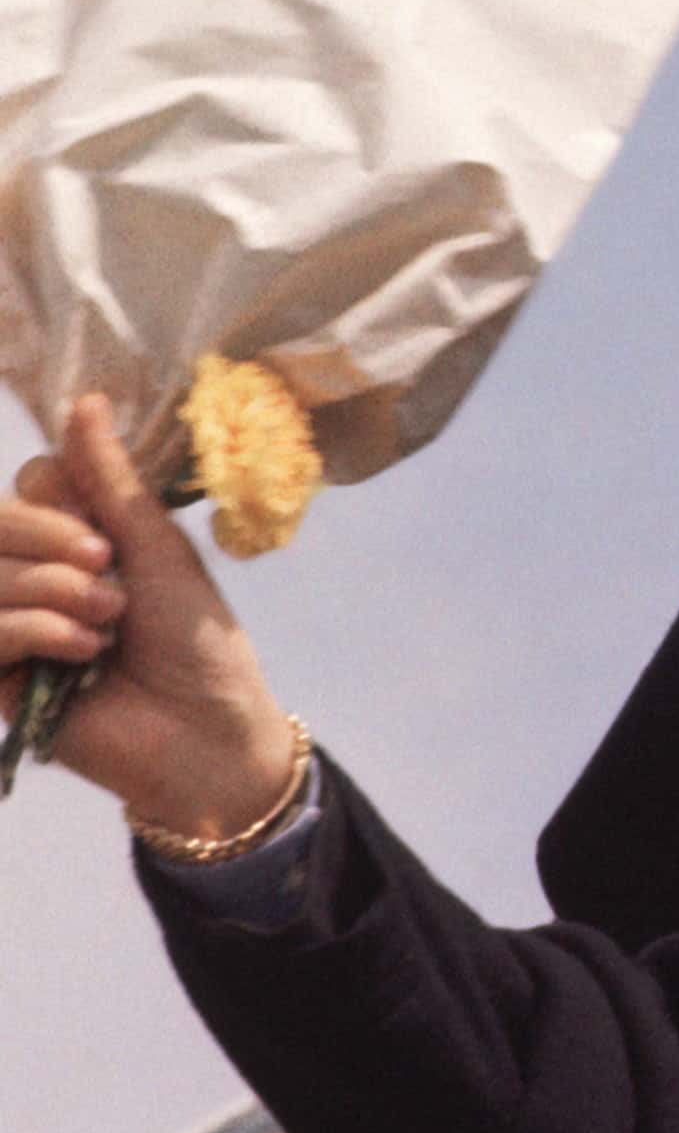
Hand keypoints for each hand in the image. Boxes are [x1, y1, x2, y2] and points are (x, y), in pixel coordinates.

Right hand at [1, 396, 302, 847]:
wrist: (206, 732)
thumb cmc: (197, 641)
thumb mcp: (158, 550)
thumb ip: (110, 481)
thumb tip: (87, 399)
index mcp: (78, 539)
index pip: (33, 482)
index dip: (59, 497)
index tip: (108, 531)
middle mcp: (35, 576)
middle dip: (50, 539)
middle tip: (105, 571)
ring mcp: (11, 626)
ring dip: (55, 592)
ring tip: (109, 625)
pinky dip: (37, 631)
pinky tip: (85, 654)